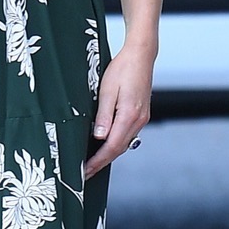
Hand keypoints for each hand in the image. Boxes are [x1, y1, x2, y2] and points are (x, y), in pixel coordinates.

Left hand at [84, 43, 154, 179]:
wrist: (140, 56)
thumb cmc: (123, 69)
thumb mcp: (107, 91)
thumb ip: (103, 116)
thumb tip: (98, 137)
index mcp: (129, 115)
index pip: (111, 146)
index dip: (98, 161)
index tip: (86, 170)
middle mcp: (139, 120)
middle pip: (118, 149)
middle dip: (101, 162)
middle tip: (86, 173)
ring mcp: (142, 119)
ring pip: (124, 144)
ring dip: (108, 155)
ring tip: (93, 163)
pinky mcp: (141, 115)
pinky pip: (127, 135)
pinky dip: (115, 144)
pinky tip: (106, 146)